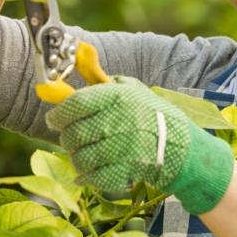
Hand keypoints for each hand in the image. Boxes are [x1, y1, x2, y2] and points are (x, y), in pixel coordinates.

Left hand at [45, 77, 234, 214]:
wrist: (181, 146)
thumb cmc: (151, 114)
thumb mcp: (130, 89)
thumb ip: (101, 79)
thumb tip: (76, 60)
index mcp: (118, 96)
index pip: (75, 105)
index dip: (59, 114)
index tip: (54, 119)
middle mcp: (119, 120)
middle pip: (73, 133)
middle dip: (67, 137)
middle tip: (71, 137)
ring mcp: (124, 147)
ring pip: (80, 157)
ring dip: (77, 158)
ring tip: (84, 153)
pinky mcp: (127, 170)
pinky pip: (94, 176)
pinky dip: (88, 176)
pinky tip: (91, 171)